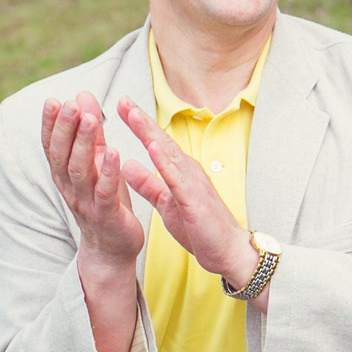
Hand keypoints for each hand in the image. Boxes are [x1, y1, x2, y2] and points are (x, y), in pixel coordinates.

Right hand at [42, 93, 145, 275]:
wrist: (111, 248)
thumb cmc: (105, 199)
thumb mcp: (98, 162)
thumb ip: (92, 132)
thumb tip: (82, 95)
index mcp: (64, 174)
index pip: (52, 146)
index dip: (50, 125)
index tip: (52, 100)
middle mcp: (70, 187)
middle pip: (62, 156)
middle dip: (64, 129)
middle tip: (69, 104)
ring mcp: (86, 202)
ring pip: (79, 171)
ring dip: (84, 144)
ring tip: (91, 120)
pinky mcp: (106, 215)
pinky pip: (104, 192)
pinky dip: (108, 172)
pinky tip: (114, 153)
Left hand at [115, 98, 253, 281]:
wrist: (228, 251)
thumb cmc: (200, 228)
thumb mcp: (166, 203)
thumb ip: (148, 184)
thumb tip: (128, 165)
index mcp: (181, 172)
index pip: (157, 143)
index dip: (140, 125)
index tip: (122, 106)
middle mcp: (188, 171)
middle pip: (162, 141)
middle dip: (142, 120)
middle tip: (123, 99)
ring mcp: (193, 184)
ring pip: (169, 154)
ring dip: (150, 133)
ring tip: (134, 115)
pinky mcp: (194, 200)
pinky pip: (177, 179)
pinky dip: (164, 162)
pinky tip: (152, 148)